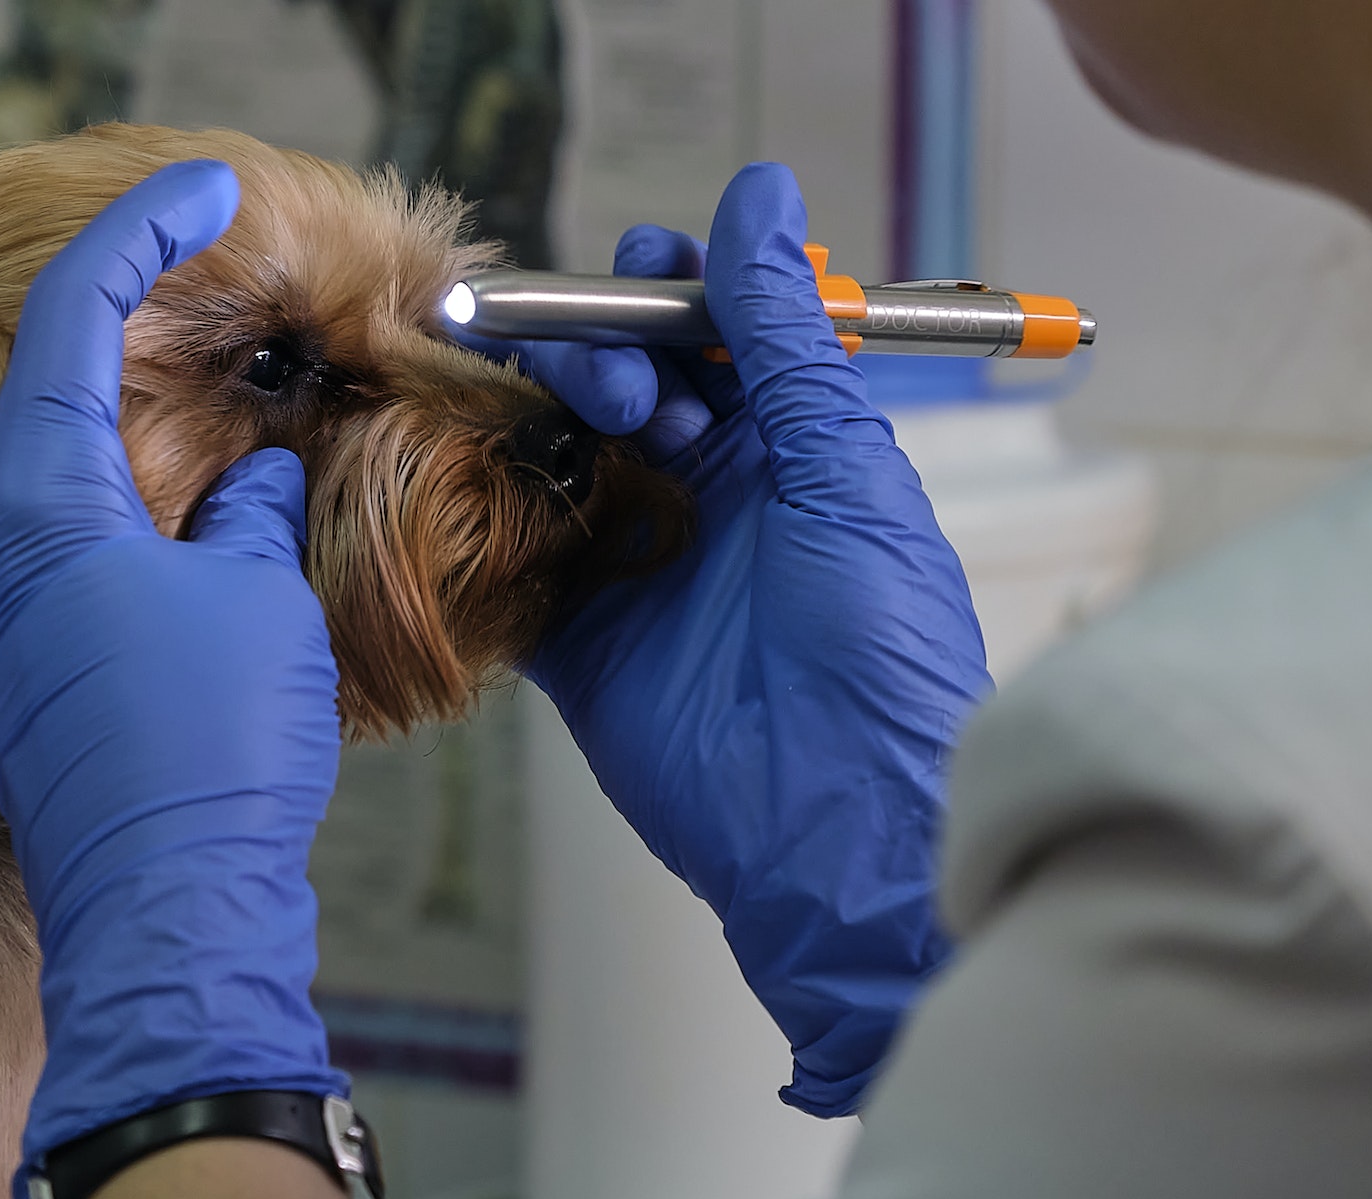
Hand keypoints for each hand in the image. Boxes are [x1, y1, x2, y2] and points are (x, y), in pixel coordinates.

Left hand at [0, 162, 345, 1198]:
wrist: (167, 906)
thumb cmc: (213, 748)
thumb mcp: (259, 599)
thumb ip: (246, 512)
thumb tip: (243, 481)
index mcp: (40, 495)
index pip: (73, 312)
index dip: (143, 229)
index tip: (204, 187)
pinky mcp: (10, 653)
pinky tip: (36, 455)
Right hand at [475, 164, 990, 1115]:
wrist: (839, 828)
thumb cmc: (878, 650)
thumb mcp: (839, 472)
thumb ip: (781, 336)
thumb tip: (758, 196)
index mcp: (787, 452)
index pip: (708, 339)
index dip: (669, 295)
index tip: (644, 271)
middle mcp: (704, 497)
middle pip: (620, 383)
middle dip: (608, 352)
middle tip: (621, 379)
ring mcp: (633, 564)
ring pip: (560, 450)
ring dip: (557, 411)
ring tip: (591, 416)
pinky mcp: (572, 637)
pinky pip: (513, 550)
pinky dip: (493, 507)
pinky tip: (494, 472)